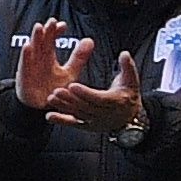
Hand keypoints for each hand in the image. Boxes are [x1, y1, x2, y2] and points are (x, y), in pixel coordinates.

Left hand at [13, 26, 142, 130]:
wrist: (129, 117)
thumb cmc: (128, 95)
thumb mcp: (131, 80)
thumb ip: (127, 66)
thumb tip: (124, 54)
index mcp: (115, 102)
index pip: (99, 98)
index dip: (85, 93)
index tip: (73, 85)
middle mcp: (104, 114)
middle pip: (85, 107)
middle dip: (70, 99)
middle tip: (57, 91)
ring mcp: (95, 121)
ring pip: (77, 114)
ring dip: (63, 107)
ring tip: (51, 98)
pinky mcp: (87, 126)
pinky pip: (73, 123)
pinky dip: (61, 121)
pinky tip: (49, 116)